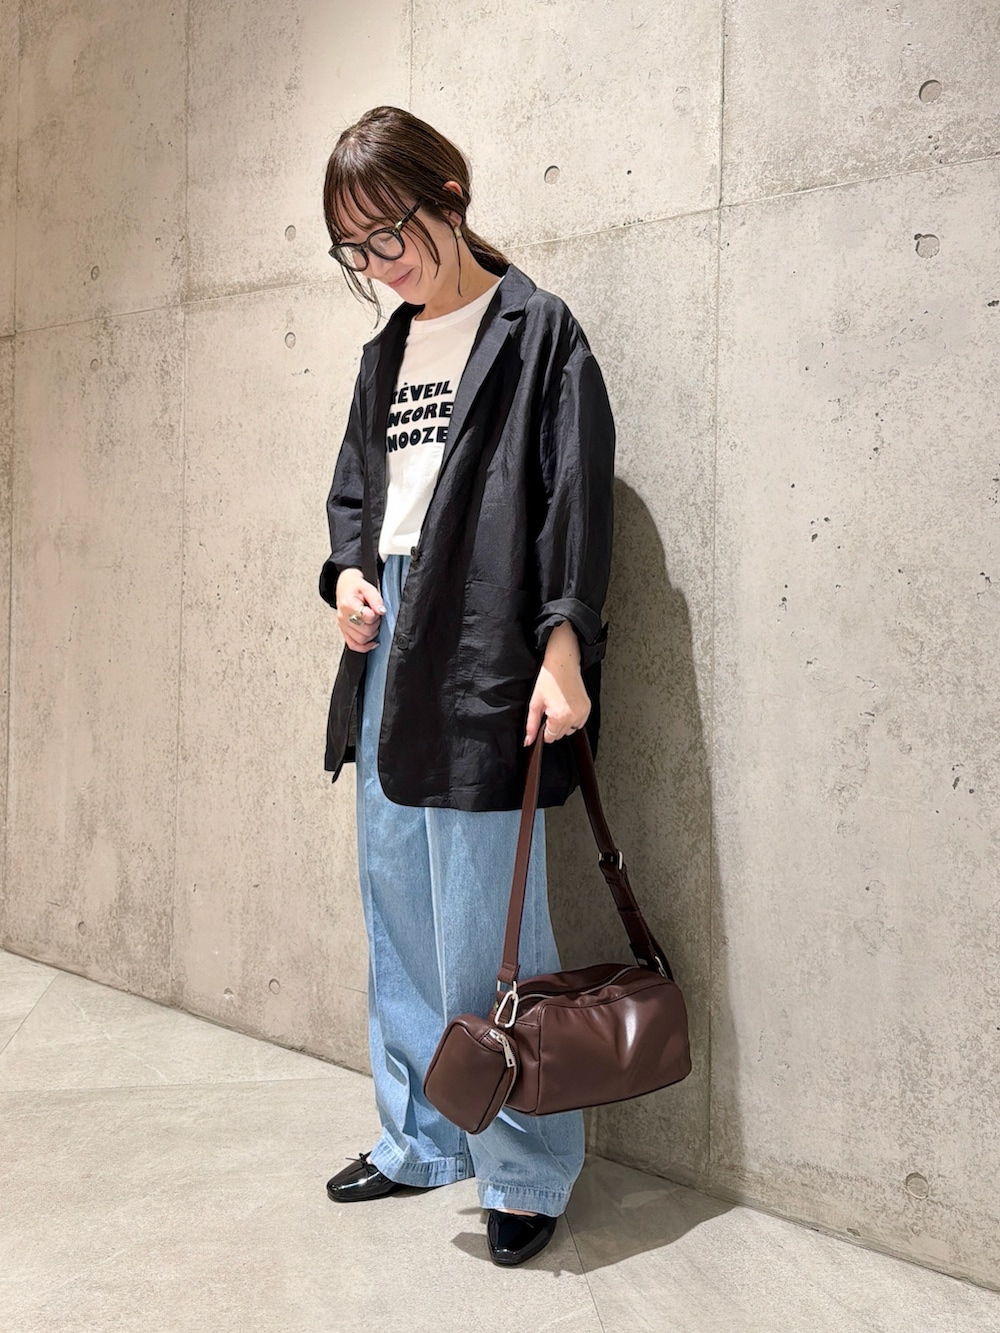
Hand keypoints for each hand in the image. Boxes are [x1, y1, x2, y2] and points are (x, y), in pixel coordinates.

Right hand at [336, 568, 385, 653]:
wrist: (345, 587)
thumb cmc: (355, 587)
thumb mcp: (367, 587)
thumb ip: (376, 599)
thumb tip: (381, 611)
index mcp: (348, 604)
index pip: (367, 617)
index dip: (376, 615)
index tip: (376, 609)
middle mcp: (343, 617)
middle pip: (365, 631)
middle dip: (375, 624)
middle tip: (375, 616)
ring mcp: (343, 626)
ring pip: (361, 640)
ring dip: (371, 634)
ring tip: (372, 623)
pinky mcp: (344, 631)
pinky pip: (353, 645)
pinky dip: (364, 647)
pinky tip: (372, 642)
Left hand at [524, 620, 590, 744]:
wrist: (562, 664)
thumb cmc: (548, 680)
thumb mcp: (535, 703)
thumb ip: (531, 725)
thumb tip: (528, 741)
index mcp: (559, 717)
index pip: (550, 738)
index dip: (543, 730)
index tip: (543, 718)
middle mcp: (573, 717)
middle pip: (560, 735)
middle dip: (553, 726)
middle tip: (549, 709)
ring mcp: (582, 713)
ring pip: (570, 730)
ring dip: (563, 724)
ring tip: (558, 707)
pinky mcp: (587, 708)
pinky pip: (579, 723)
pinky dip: (572, 719)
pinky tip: (566, 706)